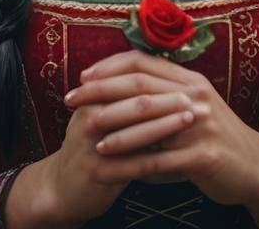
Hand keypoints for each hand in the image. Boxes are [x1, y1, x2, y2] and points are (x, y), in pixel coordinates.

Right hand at [28, 59, 198, 223]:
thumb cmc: (92, 144)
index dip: (157, 80)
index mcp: (93, 98)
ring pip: (136, 132)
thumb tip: (159, 72)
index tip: (184, 80)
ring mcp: (93, 145)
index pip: (128, 80)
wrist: (65, 186)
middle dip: (167, 100)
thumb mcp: (101, 114)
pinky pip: (135, 165)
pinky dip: (159, 161)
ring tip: (190, 120)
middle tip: (193, 98)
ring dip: (166, 126)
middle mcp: (90, 117)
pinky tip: (179, 159)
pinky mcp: (99, 172)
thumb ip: (122, 96)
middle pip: (135, 103)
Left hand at [65, 49, 258, 208]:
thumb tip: (120, 84)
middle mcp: (195, 95)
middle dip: (100, 91)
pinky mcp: (204, 156)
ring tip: (85, 132)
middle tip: (71, 100)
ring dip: (112, 126)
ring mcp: (201, 124)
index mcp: (189, 78)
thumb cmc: (213, 134)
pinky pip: (160, 159)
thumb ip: (162, 92)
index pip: (142, 61)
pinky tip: (112, 165)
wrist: (253, 165)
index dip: (108, 67)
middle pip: (138, 85)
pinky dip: (132, 161)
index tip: (82, 77)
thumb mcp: (191, 104)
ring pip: (147, 120)